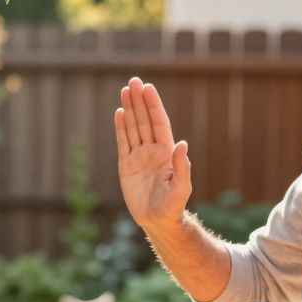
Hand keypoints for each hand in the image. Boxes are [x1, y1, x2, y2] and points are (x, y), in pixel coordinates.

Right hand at [115, 77, 191, 231]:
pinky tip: (119, 113)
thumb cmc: (173, 205)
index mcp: (166, 151)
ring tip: (125, 90)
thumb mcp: (181, 187)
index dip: (153, 105)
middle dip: (139, 101)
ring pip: (133, 127)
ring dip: (129, 109)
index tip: (147, 88)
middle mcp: (152, 150)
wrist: (158, 220)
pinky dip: (120, 128)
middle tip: (134, 81)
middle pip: (144, 120)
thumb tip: (182, 144)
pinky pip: (122, 143)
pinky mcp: (126, 166)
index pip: (158, 123)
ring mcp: (138, 156)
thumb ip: (182, 166)